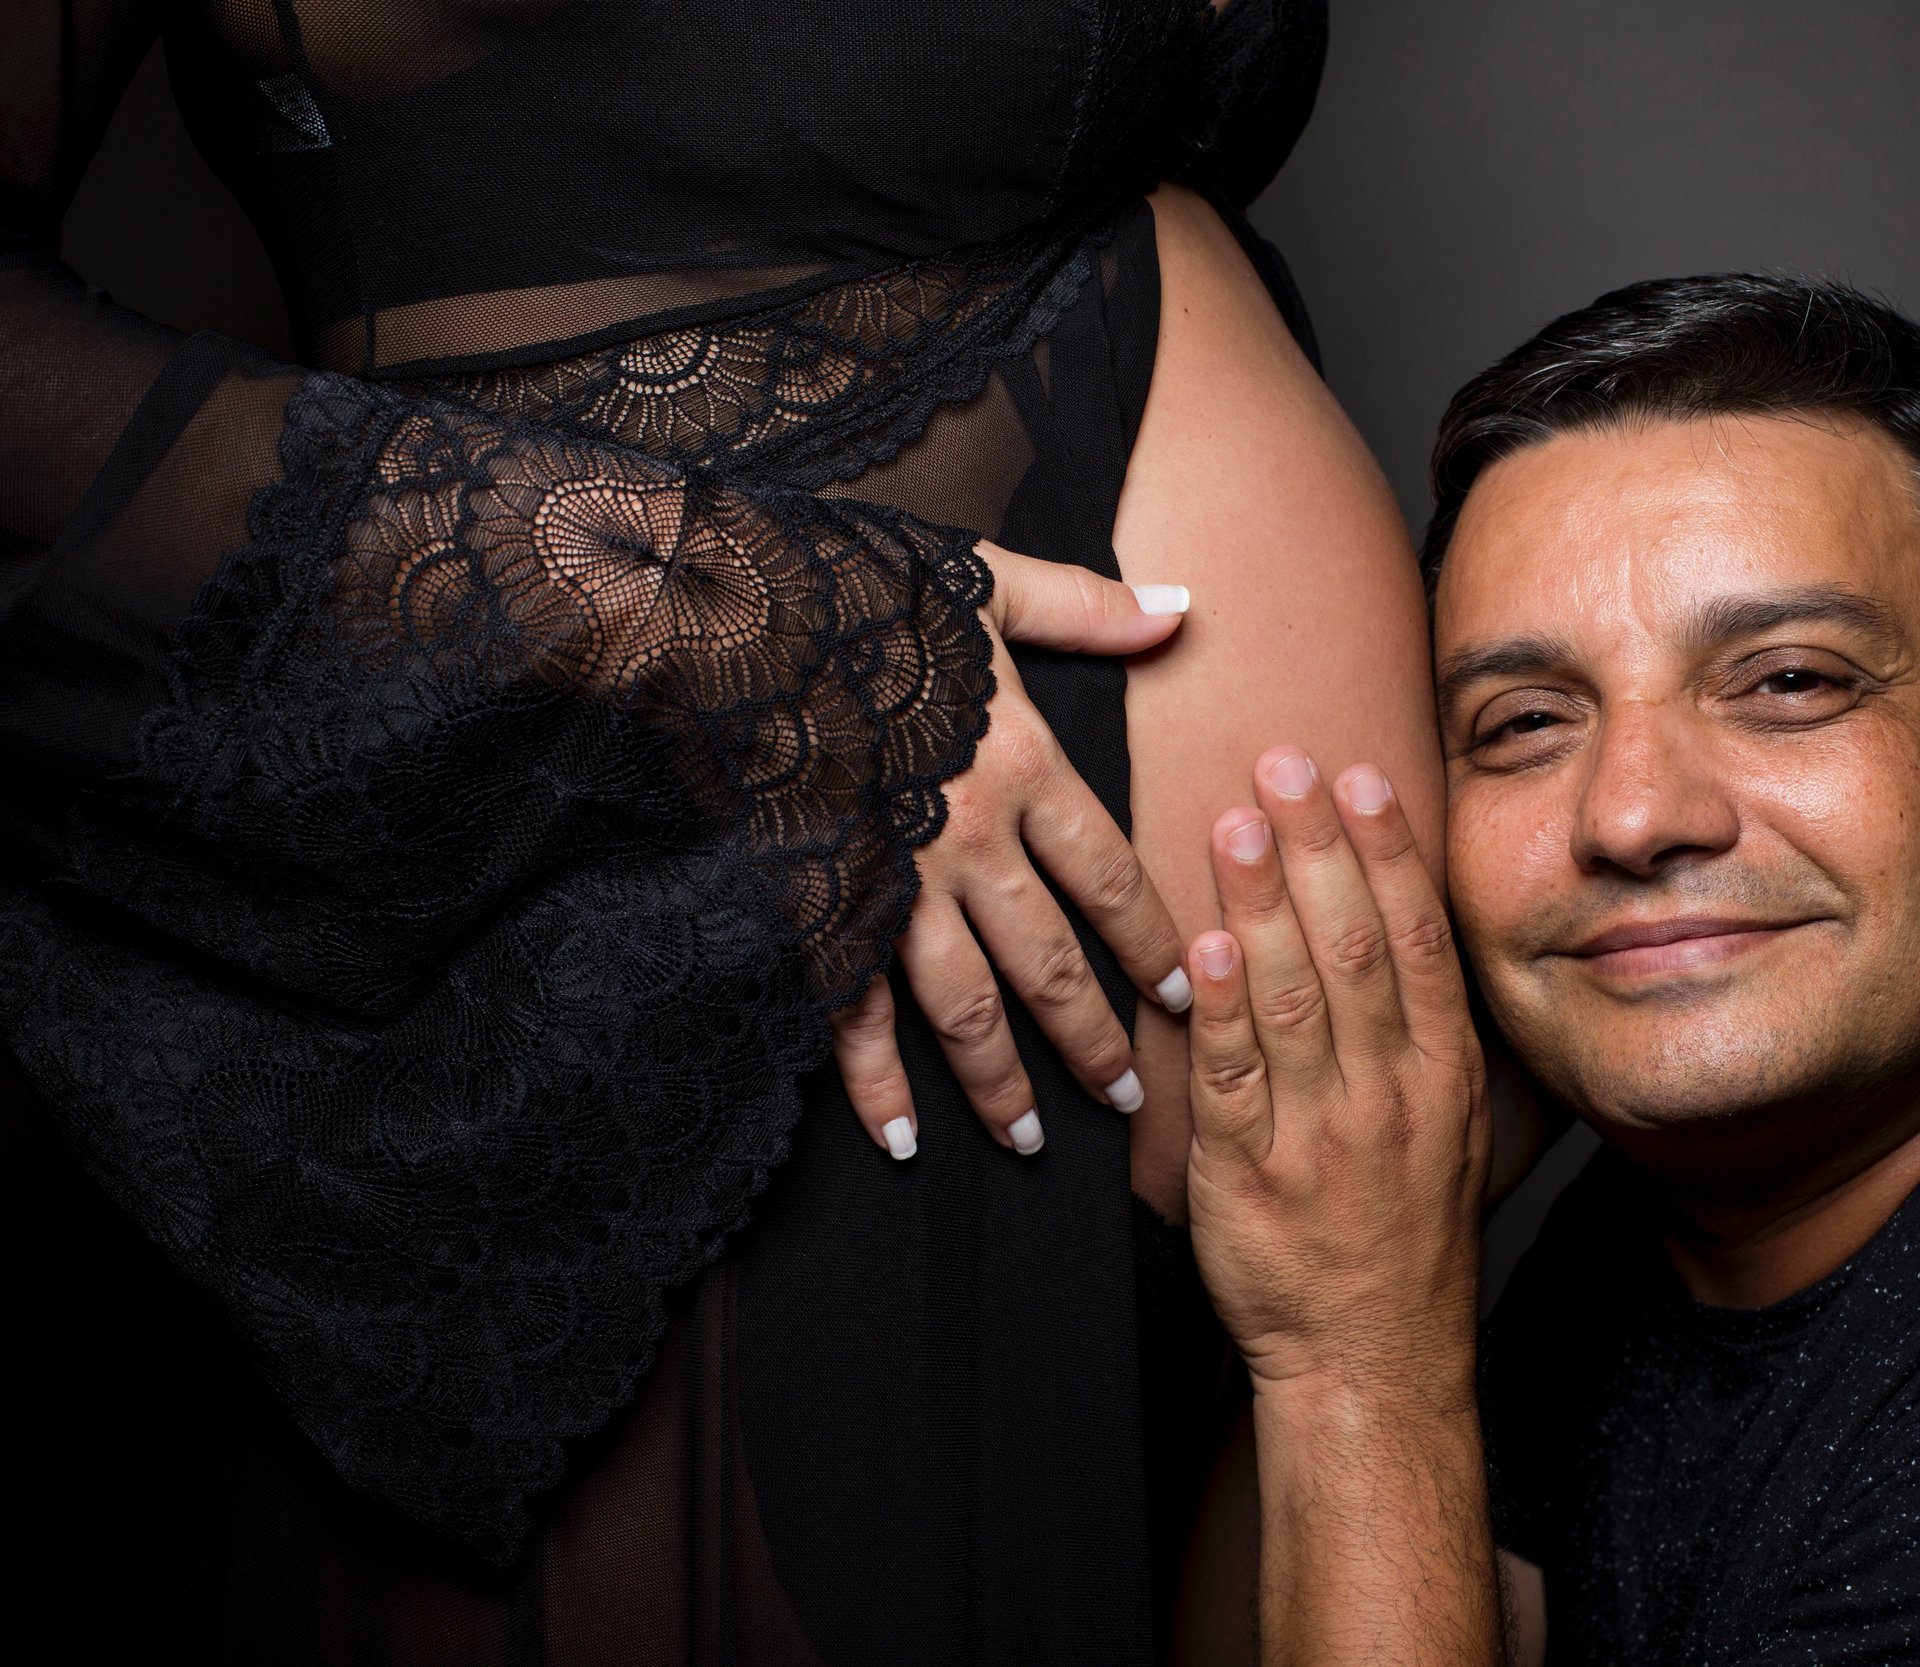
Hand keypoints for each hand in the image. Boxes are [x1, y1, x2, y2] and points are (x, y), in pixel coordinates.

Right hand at [831, 543, 1194, 1158]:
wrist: (729, 611)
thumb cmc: (859, 590)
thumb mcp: (992, 582)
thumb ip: (1091, 607)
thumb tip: (1185, 606)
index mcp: (1025, 766)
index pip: (1112, 875)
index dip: (1152, 940)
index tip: (1184, 990)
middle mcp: (972, 841)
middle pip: (1053, 964)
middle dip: (1095, 1040)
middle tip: (1130, 1099)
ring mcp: (895, 884)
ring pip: (966, 1007)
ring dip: (1002, 1082)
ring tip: (1032, 1142)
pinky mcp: (821, 906)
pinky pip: (854, 1016)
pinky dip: (875, 1084)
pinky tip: (901, 1138)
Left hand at [1182, 746, 1489, 1400]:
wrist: (1373, 1362)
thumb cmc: (1402, 1242)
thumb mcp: (1452, 1133)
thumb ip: (1422, 1037)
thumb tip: (1396, 932)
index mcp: (1441, 1074)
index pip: (1414, 939)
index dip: (1385, 852)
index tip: (1358, 779)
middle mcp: (1390, 1093)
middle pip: (1353, 946)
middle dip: (1317, 846)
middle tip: (1283, 764)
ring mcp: (1322, 1134)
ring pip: (1294, 997)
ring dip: (1262, 902)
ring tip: (1235, 822)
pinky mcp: (1253, 1175)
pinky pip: (1234, 1080)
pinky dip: (1218, 1010)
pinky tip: (1202, 948)